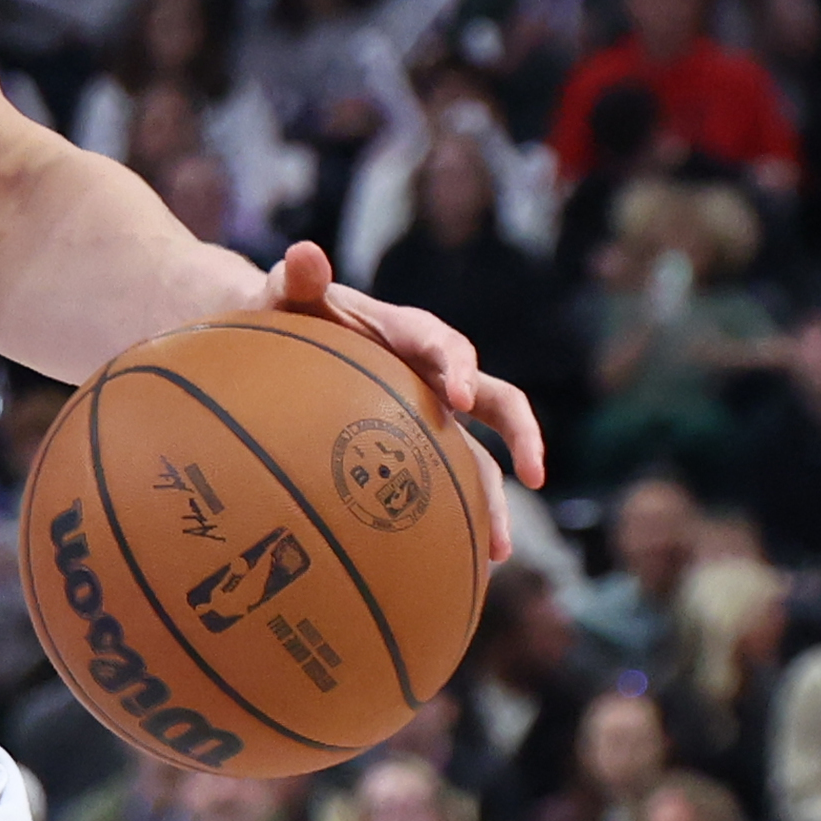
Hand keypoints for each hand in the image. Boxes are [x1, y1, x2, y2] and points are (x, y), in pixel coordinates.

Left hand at [262, 241, 541, 554]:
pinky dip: (458, 518)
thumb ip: (297, 279)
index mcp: (409, 334)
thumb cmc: (287, 316)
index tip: (455, 397)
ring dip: (495, 500)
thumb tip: (301, 254)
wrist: (286, 339)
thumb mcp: (287, 294)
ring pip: (481, 455)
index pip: (443, 346)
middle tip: (535, 473)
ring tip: (499, 552)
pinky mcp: (420, 446)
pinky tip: (457, 566)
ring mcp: (433, 413)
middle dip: (520, 435)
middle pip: (497, 400)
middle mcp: (435, 374)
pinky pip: (449, 482)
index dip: (455, 368)